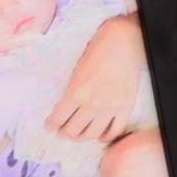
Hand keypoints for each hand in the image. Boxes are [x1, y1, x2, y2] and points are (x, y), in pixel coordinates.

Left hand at [47, 15, 143, 141]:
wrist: (127, 39)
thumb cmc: (100, 47)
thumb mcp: (78, 68)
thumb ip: (73, 88)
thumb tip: (68, 105)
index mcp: (77, 90)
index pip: (58, 118)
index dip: (51, 125)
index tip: (50, 126)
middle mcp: (93, 102)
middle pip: (73, 130)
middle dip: (65, 133)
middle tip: (62, 132)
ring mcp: (111, 106)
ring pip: (92, 134)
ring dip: (82, 137)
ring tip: (78, 135)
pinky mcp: (126, 106)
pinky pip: (115, 130)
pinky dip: (106, 136)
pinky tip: (100, 134)